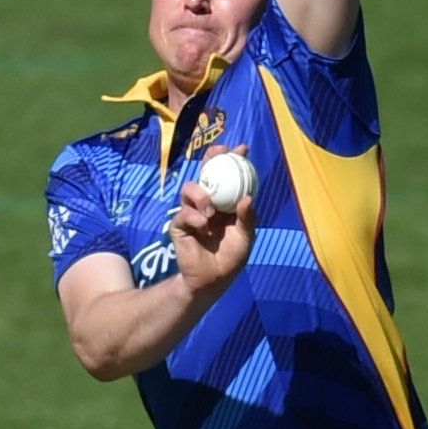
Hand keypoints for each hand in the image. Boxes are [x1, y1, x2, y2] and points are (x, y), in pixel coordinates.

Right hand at [169, 145, 255, 295]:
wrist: (212, 280)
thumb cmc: (230, 258)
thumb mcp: (245, 237)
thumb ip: (247, 217)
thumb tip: (248, 198)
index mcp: (225, 203)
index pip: (228, 177)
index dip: (232, 160)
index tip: (241, 148)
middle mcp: (207, 204)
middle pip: (205, 174)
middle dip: (210, 159)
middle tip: (218, 153)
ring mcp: (191, 213)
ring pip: (189, 189)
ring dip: (201, 195)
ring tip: (211, 210)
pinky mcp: (179, 226)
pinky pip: (183, 213)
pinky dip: (194, 217)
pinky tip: (203, 226)